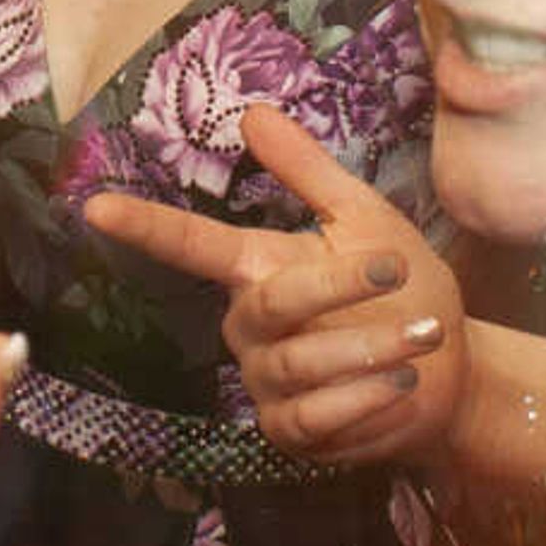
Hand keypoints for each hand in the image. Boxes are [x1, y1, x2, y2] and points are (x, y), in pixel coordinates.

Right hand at [85, 101, 461, 468]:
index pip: (191, 244)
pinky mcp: (290, 432)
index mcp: (258, 267)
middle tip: (396, 268)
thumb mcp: (365, 219)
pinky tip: (402, 383)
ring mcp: (265, 383)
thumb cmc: (403, 290)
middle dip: (335, 286)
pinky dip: (362, 398)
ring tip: (424, 334)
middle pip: (269, 303)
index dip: (144, 226)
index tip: (96, 206)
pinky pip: (311, 416)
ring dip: (370, 346)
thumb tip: (253, 112)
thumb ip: (308, 172)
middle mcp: (249, 326)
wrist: (449, 372)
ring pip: (297, 365)